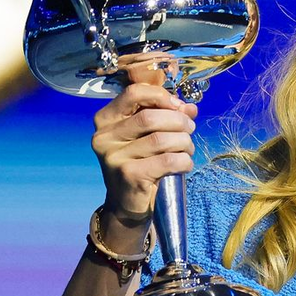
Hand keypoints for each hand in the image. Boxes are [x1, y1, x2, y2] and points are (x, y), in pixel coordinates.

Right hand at [91, 83, 197, 232]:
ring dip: (184, 142)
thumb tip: (190, 108)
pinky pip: (167, 161)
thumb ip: (167, 116)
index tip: (178, 107)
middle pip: (150, 117)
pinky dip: (184, 161)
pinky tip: (184, 164)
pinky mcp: (129, 175)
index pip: (134, 92)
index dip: (162, 96)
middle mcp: (105, 136)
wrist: (127, 203)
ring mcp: (114, 157)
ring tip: (188, 149)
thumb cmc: (141, 163)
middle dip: (178, 121)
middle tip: (190, 129)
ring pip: (161, 139)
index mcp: (106, 119)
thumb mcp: (149, 135)